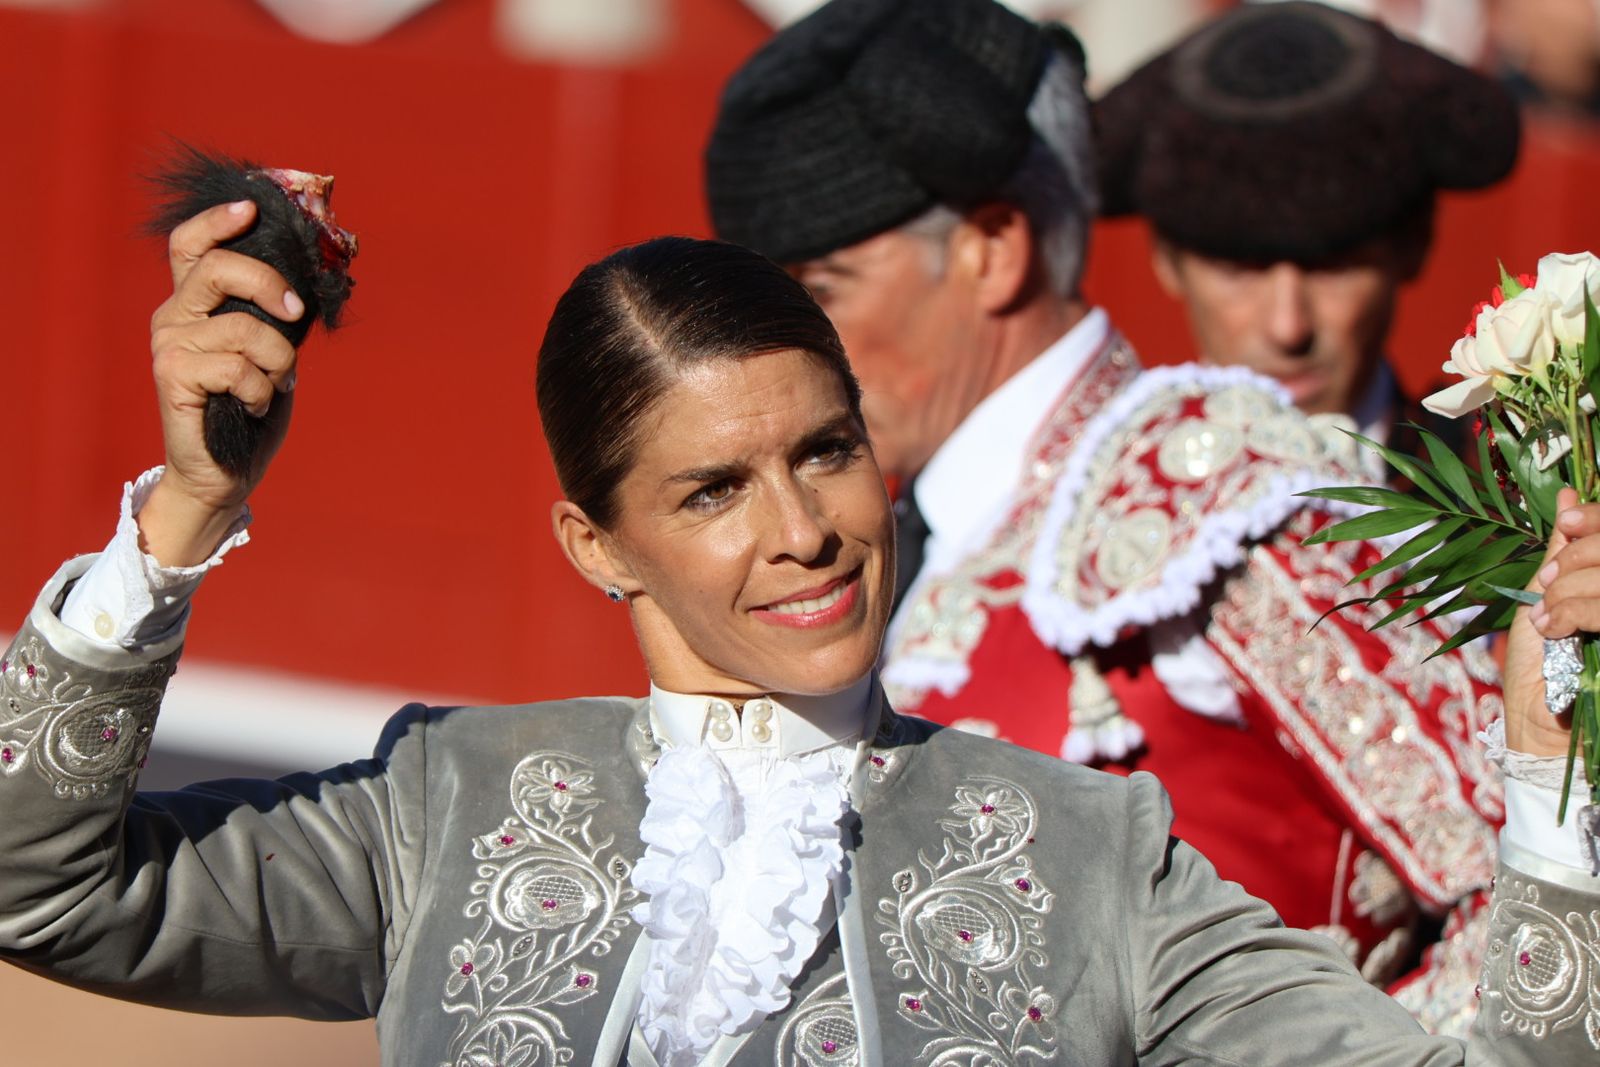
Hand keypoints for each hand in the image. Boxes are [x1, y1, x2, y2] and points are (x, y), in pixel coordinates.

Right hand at [140, 201, 303, 566]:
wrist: (225, 472)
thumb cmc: (249, 410)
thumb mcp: (269, 352)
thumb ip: (273, 316)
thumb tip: (305, 285)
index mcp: (193, 303)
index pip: (190, 245)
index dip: (216, 220)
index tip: (251, 209)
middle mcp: (173, 316)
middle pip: (216, 267)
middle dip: (267, 284)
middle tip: (294, 312)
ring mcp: (169, 344)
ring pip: (243, 327)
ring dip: (278, 360)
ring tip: (277, 383)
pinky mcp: (172, 376)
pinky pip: (237, 368)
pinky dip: (262, 389)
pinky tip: (256, 404)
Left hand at [1504, 487, 1595, 756]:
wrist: (1545, 731)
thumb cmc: (1543, 669)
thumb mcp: (1544, 600)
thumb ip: (1561, 552)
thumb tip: (1568, 493)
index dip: (1596, 517)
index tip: (1567, 518)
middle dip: (1576, 557)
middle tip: (1549, 586)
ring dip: (1571, 588)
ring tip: (1550, 618)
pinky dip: (1575, 610)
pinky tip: (1556, 630)